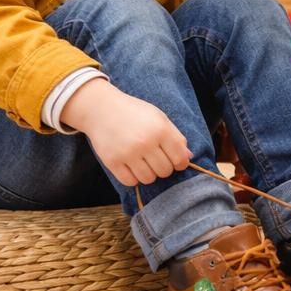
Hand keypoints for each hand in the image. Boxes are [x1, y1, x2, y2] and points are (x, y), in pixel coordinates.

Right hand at [62, 80, 191, 187]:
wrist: (101, 108)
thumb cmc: (134, 113)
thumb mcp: (159, 118)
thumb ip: (175, 137)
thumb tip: (188, 158)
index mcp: (160, 129)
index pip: (179, 159)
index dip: (180, 163)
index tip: (175, 161)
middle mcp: (145, 142)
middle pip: (165, 171)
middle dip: (163, 167)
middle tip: (155, 158)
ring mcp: (128, 153)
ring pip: (149, 179)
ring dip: (149, 173)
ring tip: (143, 162)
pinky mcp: (112, 162)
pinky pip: (130, 182)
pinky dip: (133, 177)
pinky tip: (131, 166)